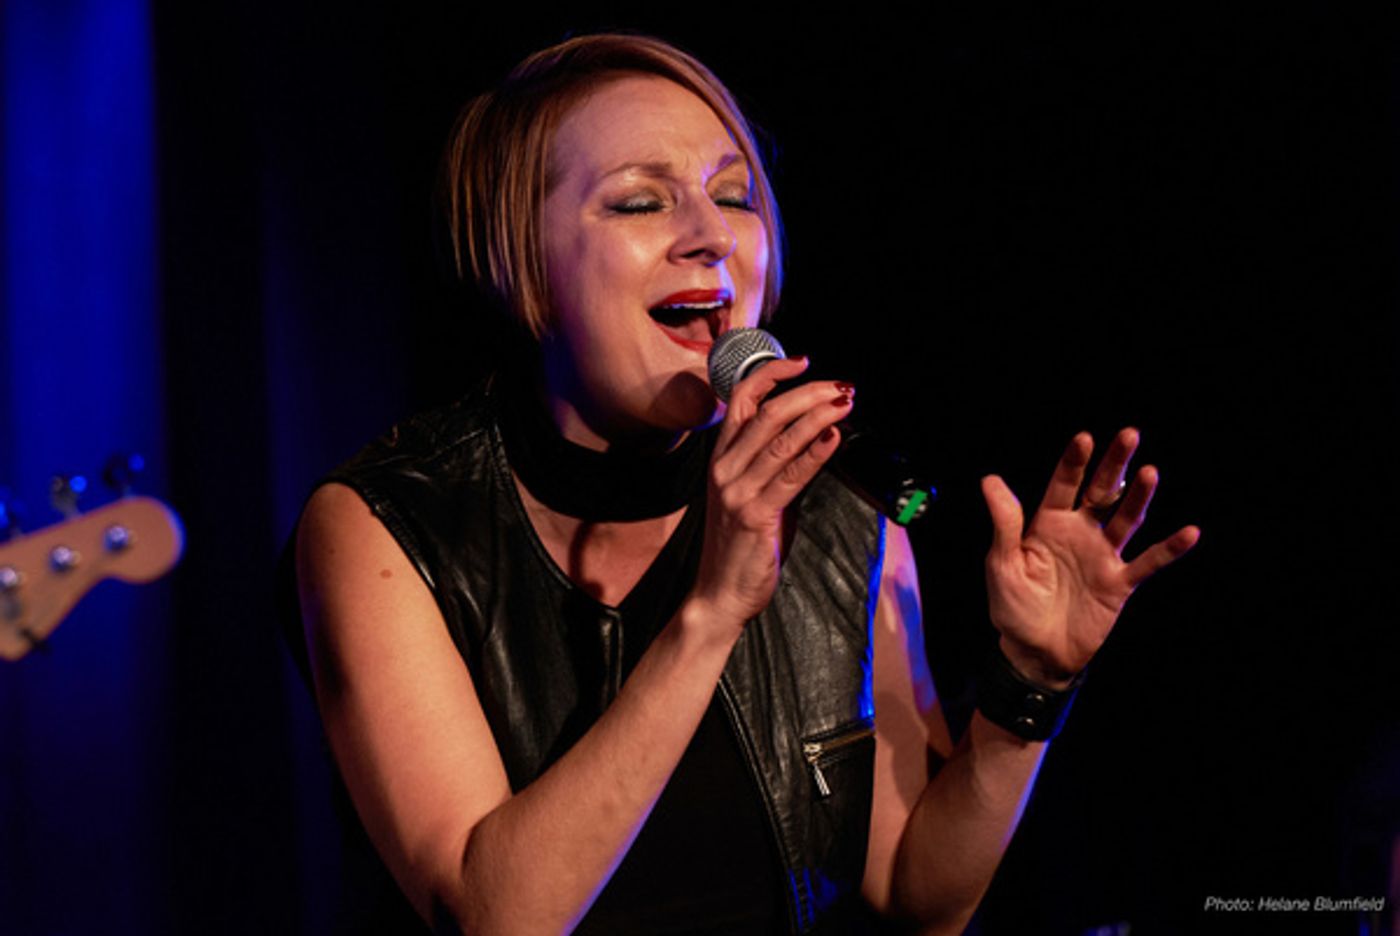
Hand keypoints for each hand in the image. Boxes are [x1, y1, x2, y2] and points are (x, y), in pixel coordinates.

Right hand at [688, 358, 851, 633]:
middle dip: (809, 393)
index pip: (742, 399)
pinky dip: (815, 452)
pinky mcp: (754, 514)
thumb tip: (815, 435)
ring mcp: (737, 491)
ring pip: (781, 438)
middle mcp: (724, 468)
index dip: (772, 374)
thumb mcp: (751, 493)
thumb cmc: (740, 545)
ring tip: (845, 403)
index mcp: (721, 457)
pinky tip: (833, 438)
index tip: (803, 362)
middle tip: (841, 387)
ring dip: (818, 415)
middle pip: (768, 413)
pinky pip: (790, 474)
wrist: (719, 594)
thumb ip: (774, 464)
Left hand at [981, 428, 1199, 685]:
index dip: (1074, 463)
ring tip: (1150, 472)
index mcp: (1048, 524)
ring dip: (1139, 496)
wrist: (1034, 652)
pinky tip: (1189, 532)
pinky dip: (1169, 549)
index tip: (1084, 438)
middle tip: (1129, 434)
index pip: (1063, 485)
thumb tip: (990, 480)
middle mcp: (1079, 533)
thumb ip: (1005, 523)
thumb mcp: (1002, 564)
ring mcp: (1102, 556)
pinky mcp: (1119, 583)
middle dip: (1113, 464)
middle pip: (1101, 492)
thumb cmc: (1013, 607)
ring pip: (1126, 519)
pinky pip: (1148, 563)